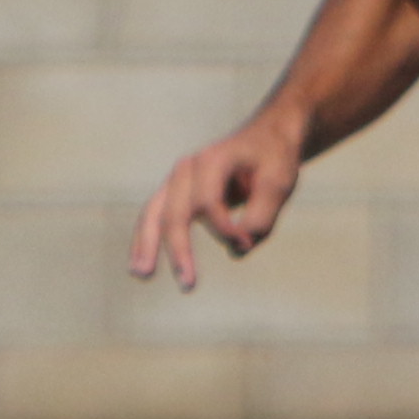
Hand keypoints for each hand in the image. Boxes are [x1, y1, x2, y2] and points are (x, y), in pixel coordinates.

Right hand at [134, 111, 304, 290]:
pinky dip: (145, 237)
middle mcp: (188, 167)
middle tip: (187, 283)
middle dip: (178, 248)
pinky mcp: (176, 191)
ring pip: (154, 213)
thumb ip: (262, 216)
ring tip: (141, 273)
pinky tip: (139, 261)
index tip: (247, 241)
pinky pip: (154, 215)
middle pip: (174, 211)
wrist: (266, 136)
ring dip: (147, 244)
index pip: (209, 203)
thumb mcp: (279, 183)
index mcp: (213, 159)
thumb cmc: (273, 158)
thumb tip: (239, 248)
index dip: (227, 228)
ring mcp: (177, 178)